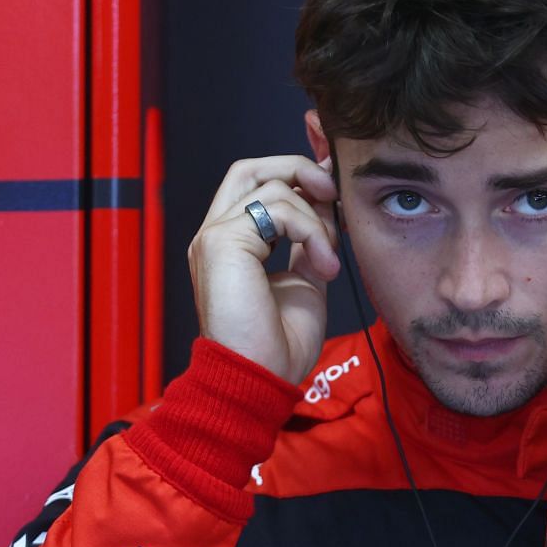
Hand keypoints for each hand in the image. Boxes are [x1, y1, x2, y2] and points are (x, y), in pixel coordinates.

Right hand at [189, 155, 341, 383]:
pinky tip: (324, 265)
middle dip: (298, 169)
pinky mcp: (222, 241)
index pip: (253, 186)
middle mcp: (215, 234)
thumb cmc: (276, 344)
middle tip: (332, 193)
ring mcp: (214, 235)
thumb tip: (326, 211)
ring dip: (316, 219)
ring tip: (329, 260)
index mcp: (230, 243)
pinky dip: (311, 231)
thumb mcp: (303, 282)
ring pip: (273, 187)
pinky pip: (278, 210)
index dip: (294, 176)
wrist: (258, 377)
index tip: (332, 189)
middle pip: (250, 168)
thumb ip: (307, 244)